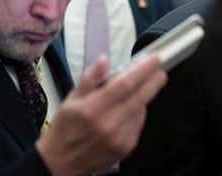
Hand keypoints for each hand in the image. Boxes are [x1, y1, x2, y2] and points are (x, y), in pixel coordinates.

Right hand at [36, 54, 166, 174]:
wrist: (62, 163)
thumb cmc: (66, 128)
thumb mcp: (71, 100)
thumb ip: (89, 79)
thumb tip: (104, 60)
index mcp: (92, 109)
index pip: (124, 84)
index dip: (142, 70)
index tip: (154, 59)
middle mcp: (108, 124)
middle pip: (140, 97)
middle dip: (154, 81)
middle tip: (160, 70)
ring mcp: (120, 137)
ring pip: (141, 109)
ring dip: (146, 96)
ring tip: (141, 88)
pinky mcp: (127, 147)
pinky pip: (139, 123)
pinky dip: (139, 111)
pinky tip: (131, 107)